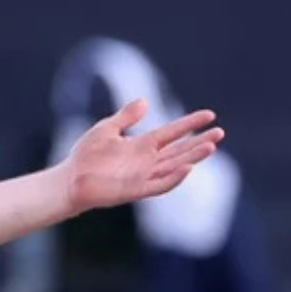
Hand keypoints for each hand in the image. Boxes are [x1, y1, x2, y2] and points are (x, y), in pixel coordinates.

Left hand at [61, 99, 223, 212]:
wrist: (70, 180)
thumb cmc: (86, 156)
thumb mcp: (107, 129)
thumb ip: (126, 116)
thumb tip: (145, 101)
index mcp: (142, 145)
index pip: (173, 133)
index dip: (190, 124)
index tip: (209, 114)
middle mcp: (147, 161)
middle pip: (180, 150)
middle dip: (200, 142)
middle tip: (220, 132)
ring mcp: (143, 176)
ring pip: (175, 166)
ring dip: (193, 157)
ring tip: (211, 146)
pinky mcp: (135, 190)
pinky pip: (159, 185)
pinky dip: (174, 178)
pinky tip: (187, 168)